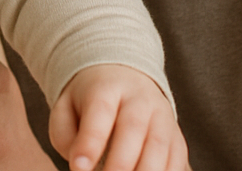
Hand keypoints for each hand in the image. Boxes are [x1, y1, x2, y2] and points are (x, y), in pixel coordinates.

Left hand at [48, 64, 186, 170]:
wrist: (125, 79)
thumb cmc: (89, 103)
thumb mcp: (66, 108)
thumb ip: (65, 135)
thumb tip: (81, 165)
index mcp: (106, 87)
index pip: (100, 111)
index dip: (90, 143)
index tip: (79, 168)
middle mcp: (139, 99)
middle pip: (133, 127)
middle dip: (119, 162)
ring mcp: (162, 117)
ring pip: (158, 146)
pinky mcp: (176, 138)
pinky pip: (176, 160)